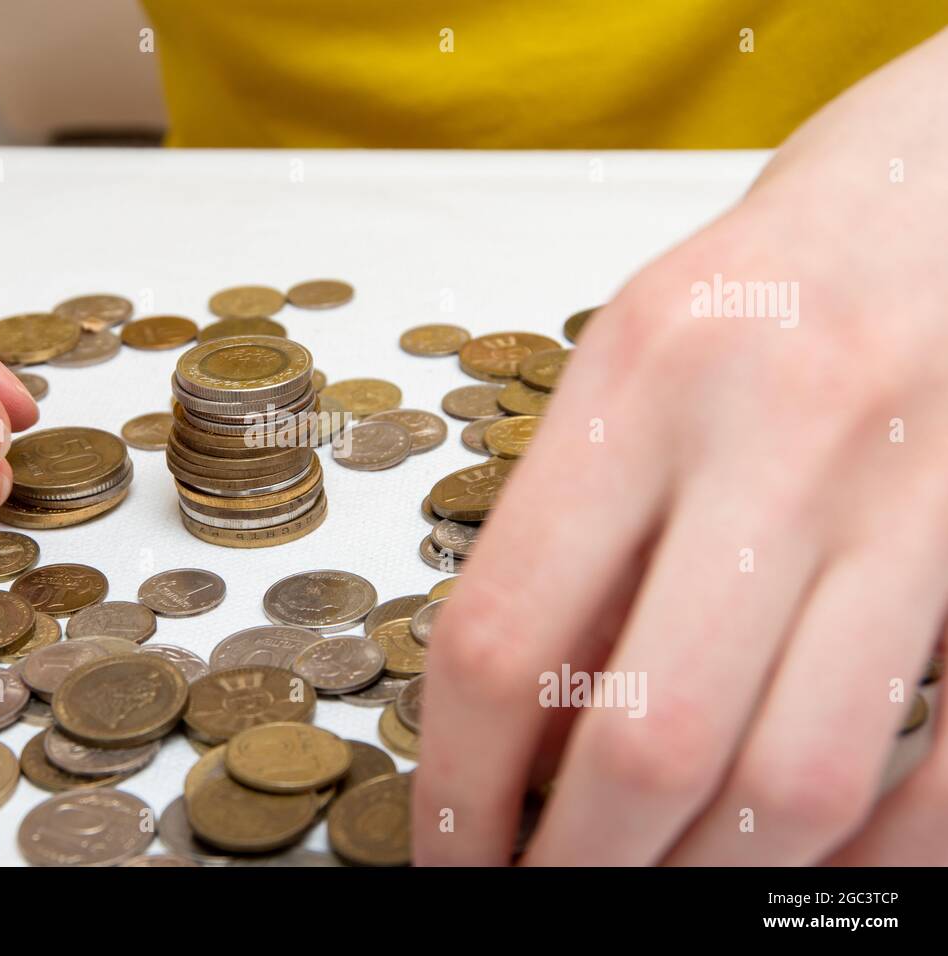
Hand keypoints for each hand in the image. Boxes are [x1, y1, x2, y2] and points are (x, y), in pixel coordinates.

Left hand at [415, 27, 947, 864]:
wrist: (942, 193)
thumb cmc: (763, 289)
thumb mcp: (628, 370)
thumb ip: (576, 540)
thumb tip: (520, 739)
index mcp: (639, 380)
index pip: (503, 637)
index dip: (456, 786)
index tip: (447, 855)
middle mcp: (774, 435)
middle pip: (648, 738)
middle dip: (576, 868)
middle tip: (542, 903)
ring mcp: (914, 495)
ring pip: (797, 776)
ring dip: (709, 880)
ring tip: (650, 897)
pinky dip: (876, 862)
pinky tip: (803, 878)